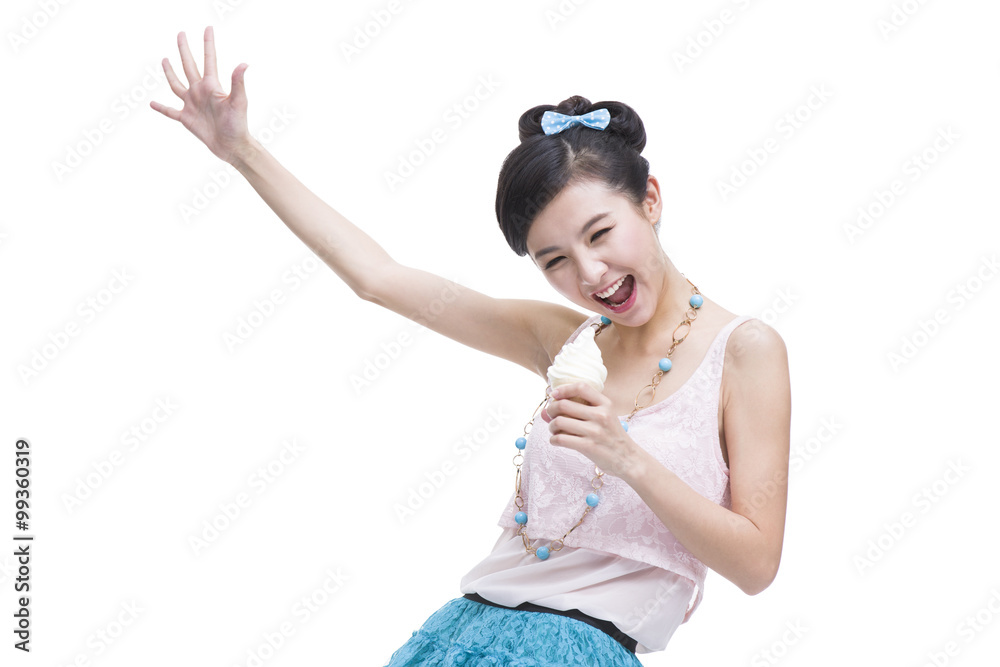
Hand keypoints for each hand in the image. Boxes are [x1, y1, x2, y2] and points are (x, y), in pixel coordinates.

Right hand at [150, 26, 253, 164]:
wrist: (232, 146)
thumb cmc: (237, 124)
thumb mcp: (239, 102)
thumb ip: (238, 83)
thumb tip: (244, 63)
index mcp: (211, 86)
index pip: (209, 59)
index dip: (208, 44)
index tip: (208, 28)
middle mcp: (200, 92)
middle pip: (189, 65)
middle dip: (185, 50)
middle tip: (181, 34)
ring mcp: (192, 104)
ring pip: (177, 84)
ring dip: (170, 72)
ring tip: (164, 60)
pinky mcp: (186, 119)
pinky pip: (170, 112)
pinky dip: (161, 108)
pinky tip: (152, 103)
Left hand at [542, 382, 643, 479]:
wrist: (628, 458)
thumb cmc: (612, 436)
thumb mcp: (605, 416)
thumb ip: (581, 410)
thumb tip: (545, 410)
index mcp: (605, 404)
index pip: (581, 387)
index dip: (563, 389)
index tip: (554, 394)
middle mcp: (600, 415)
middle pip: (564, 404)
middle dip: (551, 409)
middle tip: (550, 415)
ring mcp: (594, 431)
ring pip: (559, 422)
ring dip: (551, 426)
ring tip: (554, 430)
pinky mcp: (588, 447)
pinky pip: (561, 439)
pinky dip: (553, 440)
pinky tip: (556, 440)